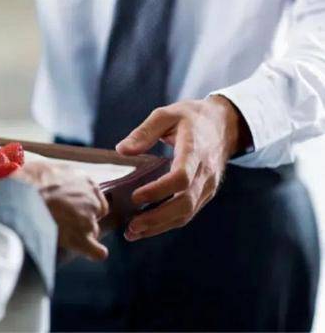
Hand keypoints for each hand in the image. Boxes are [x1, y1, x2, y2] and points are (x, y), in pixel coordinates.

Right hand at [13, 161, 109, 259]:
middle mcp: (91, 199)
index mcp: (84, 180)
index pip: (93, 196)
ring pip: (92, 231)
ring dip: (79, 233)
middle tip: (61, 220)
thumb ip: (55, 175)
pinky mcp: (81, 238)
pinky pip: (96, 251)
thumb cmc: (29, 180)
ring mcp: (88, 219)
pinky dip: (94, 252)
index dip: (80, 204)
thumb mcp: (45, 168)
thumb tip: (48, 179)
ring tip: (58, 233)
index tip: (68, 207)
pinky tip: (90, 251)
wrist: (23, 197)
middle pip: (94, 214)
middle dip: (82, 219)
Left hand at [116, 96, 251, 240]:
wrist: (225, 124)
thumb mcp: (166, 115)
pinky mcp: (205, 193)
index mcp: (195, 150)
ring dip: (160, 226)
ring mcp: (208, 185)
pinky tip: (146, 228)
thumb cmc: (191, 117)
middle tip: (131, 227)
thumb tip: (122, 150)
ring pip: (187, 213)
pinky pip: (188, 212)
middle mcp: (205, 172)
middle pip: (185, 202)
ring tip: (132, 233)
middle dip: (157, 218)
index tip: (135, 197)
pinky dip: (167, 223)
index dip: (159, 191)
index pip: (181, 177)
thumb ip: (144, 132)